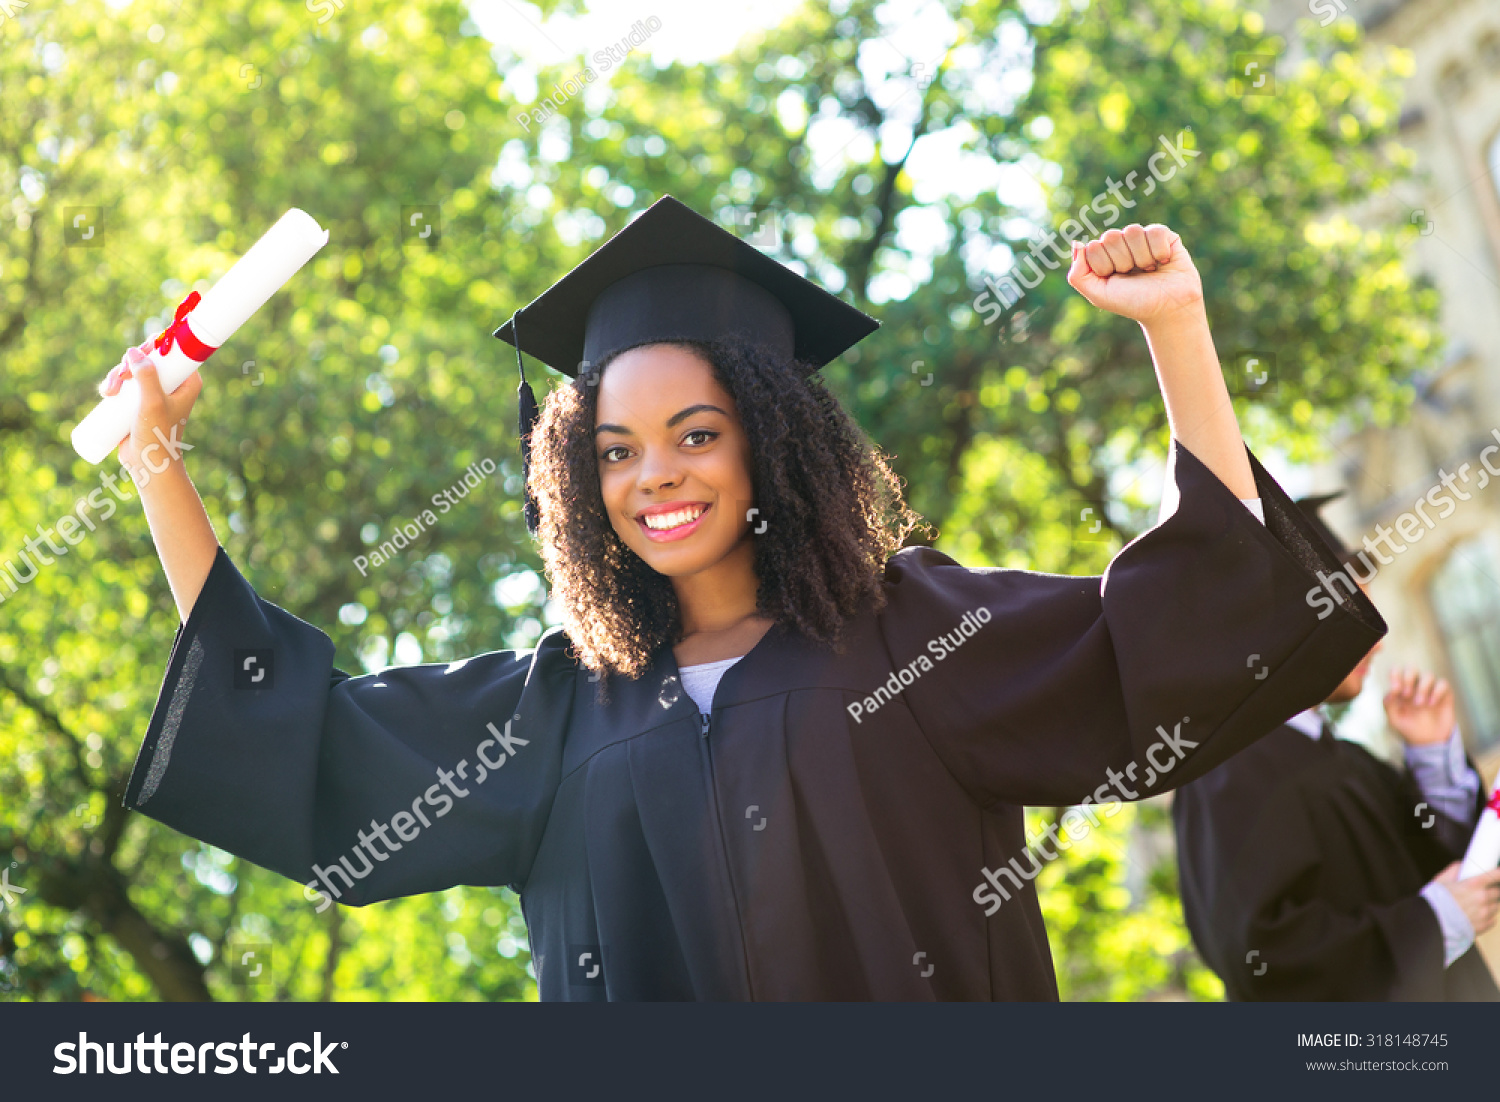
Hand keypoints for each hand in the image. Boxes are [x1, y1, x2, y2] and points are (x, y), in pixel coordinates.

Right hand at [99, 340, 202, 475]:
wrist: (148, 463)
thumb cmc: (158, 435)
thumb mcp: (152, 403)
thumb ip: (147, 376)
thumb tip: (133, 351)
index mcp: (188, 381)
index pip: (174, 350)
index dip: (155, 344)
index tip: (139, 352)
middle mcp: (174, 383)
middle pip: (149, 356)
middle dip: (129, 362)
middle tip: (121, 378)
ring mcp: (155, 391)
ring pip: (133, 369)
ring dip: (117, 374)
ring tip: (110, 392)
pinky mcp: (139, 400)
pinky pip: (125, 383)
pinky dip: (114, 383)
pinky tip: (107, 392)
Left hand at [1066, 224, 1203, 324]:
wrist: (1167, 309)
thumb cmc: (1133, 302)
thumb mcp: (1098, 294)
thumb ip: (1078, 274)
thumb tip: (1077, 243)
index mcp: (1103, 256)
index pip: (1093, 247)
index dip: (1104, 267)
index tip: (1116, 280)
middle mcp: (1121, 244)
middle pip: (1110, 236)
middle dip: (1122, 262)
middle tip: (1133, 275)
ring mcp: (1141, 238)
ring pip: (1132, 231)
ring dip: (1141, 257)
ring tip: (1148, 270)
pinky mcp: (1163, 235)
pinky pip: (1154, 231)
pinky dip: (1159, 252)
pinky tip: (1162, 262)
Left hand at [1384, 666, 1455, 746]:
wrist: (1428, 740)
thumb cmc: (1408, 727)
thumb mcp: (1394, 718)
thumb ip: (1388, 704)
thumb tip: (1391, 692)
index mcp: (1401, 688)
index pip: (1396, 671)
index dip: (1395, 675)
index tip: (1395, 689)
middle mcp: (1415, 685)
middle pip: (1412, 668)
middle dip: (1408, 678)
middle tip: (1406, 695)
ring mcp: (1431, 688)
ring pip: (1428, 675)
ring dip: (1422, 688)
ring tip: (1419, 704)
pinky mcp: (1444, 694)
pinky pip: (1443, 683)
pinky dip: (1437, 691)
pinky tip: (1431, 703)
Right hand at [1433, 862, 1499, 936]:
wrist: (1432, 922)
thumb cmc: (1435, 900)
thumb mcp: (1441, 879)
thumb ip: (1454, 870)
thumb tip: (1462, 865)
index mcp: (1473, 884)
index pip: (1496, 875)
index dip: (1499, 873)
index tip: (1499, 872)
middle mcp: (1482, 898)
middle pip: (1498, 892)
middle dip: (1493, 890)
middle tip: (1484, 890)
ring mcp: (1484, 913)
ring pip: (1497, 906)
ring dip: (1491, 903)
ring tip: (1478, 904)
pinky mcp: (1484, 925)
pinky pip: (1493, 919)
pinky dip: (1488, 916)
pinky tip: (1477, 915)